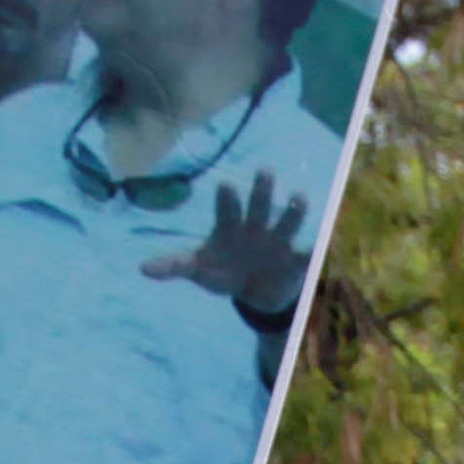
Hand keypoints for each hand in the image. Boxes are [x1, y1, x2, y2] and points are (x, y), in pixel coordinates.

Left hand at [144, 172, 315, 319]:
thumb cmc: (222, 272)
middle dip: (262, 190)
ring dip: (292, 211)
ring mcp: (278, 242)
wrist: (254, 292)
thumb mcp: (199, 270)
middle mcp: (256, 227)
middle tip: (264, 170)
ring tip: (299, 196)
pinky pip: (307, 254)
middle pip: (259, 206)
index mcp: (230, 227)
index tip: (224, 184)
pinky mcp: (295, 260)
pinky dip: (314, 250)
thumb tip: (142, 269)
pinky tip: (321, 244)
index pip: (226, 209)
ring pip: (286, 222)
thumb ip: (174, 266)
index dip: (226, 198)